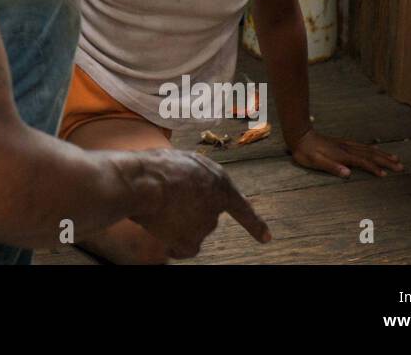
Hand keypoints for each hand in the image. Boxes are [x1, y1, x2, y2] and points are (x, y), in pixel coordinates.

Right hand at [112, 149, 270, 258]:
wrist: (143, 182)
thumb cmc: (156, 167)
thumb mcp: (182, 161)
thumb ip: (193, 177)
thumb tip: (185, 190)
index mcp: (219, 181)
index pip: (241, 206)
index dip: (254, 223)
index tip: (267, 238)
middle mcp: (217, 205)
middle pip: (204, 216)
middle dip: (188, 210)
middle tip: (166, 198)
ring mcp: (206, 225)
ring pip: (190, 230)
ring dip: (176, 222)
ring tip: (157, 206)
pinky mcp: (193, 241)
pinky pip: (183, 248)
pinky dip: (173, 243)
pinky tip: (160, 230)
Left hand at [289, 129, 404, 177]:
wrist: (299, 135)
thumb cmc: (305, 152)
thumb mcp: (315, 162)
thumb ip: (331, 167)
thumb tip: (348, 173)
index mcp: (342, 155)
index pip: (362, 162)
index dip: (374, 169)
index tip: (385, 175)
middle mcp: (346, 149)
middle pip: (370, 154)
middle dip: (386, 161)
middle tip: (400, 166)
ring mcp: (345, 144)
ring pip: (368, 149)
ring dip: (382, 154)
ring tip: (395, 158)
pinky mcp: (342, 143)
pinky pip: (361, 146)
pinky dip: (372, 148)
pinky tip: (375, 149)